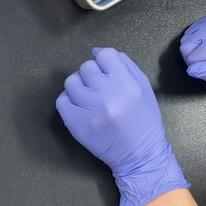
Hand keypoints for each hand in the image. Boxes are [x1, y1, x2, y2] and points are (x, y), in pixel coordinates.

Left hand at [56, 47, 188, 205]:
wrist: (139, 154)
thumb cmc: (144, 118)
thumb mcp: (143, 86)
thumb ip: (124, 64)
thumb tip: (97, 51)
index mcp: (127, 83)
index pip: (105, 55)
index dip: (105, 61)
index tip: (108, 71)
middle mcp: (107, 94)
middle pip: (86, 67)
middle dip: (93, 75)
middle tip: (100, 88)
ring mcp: (89, 110)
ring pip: (71, 82)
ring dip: (79, 86)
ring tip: (89, 97)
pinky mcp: (76, 124)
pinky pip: (62, 101)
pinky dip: (69, 101)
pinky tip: (81, 108)